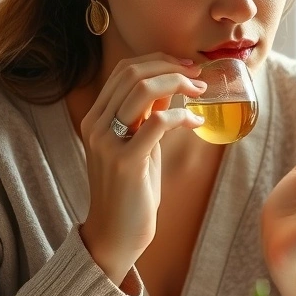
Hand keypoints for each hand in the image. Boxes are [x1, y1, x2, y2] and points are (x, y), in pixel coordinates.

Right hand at [79, 53, 206, 282]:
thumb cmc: (131, 190)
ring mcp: (107, 141)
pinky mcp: (125, 161)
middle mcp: (96, 124)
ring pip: (143, 90)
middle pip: (132, 73)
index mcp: (96, 117)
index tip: (186, 67)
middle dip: (171, 67)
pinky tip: (196, 123)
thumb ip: (147, 115)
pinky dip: (182, 116)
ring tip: (199, 92)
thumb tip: (171, 85)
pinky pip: (158, 122)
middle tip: (197, 76)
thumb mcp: (139, 145)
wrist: (115, 234)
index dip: (158, 61)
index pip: (124, 70)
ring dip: (178, 83)